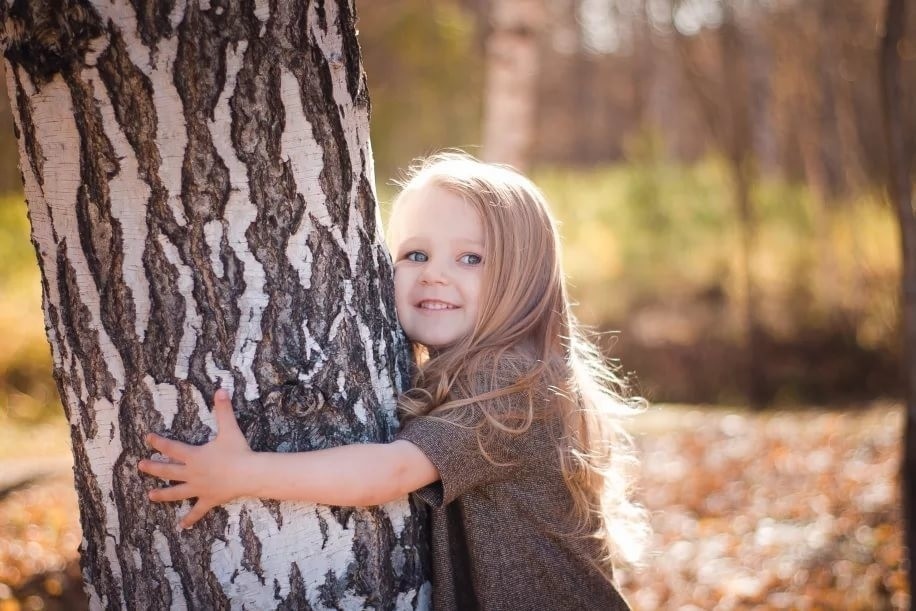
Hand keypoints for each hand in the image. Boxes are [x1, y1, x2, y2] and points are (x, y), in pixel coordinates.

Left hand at [139, 388, 251, 528]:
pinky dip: (189, 519)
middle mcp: (192, 473)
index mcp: (194, 455)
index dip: (158, 442)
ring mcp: (198, 488)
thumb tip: (220, 389)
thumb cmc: (238, 451)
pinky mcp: (208, 500)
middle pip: (168, 470)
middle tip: (141, 466)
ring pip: (176, 492)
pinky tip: (181, 527)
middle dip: (153, 468)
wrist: (248, 474)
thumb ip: (223, 409)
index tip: (147, 438)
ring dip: (162, 494)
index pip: (171, 447)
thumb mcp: (229, 428)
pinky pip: (197, 512)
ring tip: (150, 496)